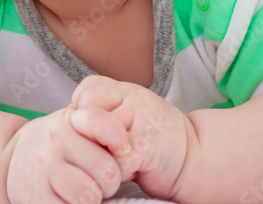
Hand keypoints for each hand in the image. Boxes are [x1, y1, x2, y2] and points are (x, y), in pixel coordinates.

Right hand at [4, 106, 127, 203]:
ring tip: (84, 195)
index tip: (124, 150)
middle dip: (109, 182)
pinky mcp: (33, 197)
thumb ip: (99, 128)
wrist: (9, 160)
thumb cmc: (54, 147)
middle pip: (105, 169)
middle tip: (98, 182)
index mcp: (67, 121)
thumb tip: (126, 149)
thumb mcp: (72, 126)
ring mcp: (42, 170)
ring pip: (87, 195)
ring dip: (92, 200)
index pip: (100, 123)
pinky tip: (68, 201)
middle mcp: (53, 141)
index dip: (118, 138)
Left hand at [68, 75, 196, 199]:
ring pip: (99, 135)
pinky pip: (115, 160)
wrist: (195, 160)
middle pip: (87, 110)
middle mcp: (132, 96)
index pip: (86, 90)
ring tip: (117, 161)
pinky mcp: (147, 143)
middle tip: (103, 150)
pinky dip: (116, 173)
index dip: (82, 113)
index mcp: (123, 90)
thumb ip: (99, 114)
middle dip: (87, 136)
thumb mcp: (124, 120)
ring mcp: (141, 115)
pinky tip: (131, 172)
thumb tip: (68, 123)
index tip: (91, 133)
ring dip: (101, 156)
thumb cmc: (152, 143)